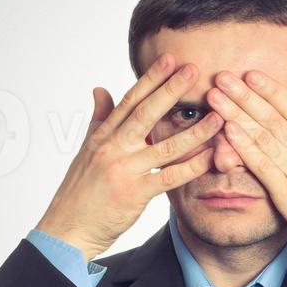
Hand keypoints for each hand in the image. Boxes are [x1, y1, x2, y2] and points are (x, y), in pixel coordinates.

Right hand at [35, 54, 222, 260]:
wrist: (69, 227)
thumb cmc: (80, 192)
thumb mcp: (86, 151)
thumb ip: (100, 119)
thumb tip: (101, 89)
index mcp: (103, 136)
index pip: (129, 101)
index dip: (150, 79)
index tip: (168, 59)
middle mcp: (113, 148)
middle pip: (146, 113)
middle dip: (171, 90)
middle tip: (193, 70)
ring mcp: (124, 170)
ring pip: (164, 146)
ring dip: (193, 131)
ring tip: (217, 116)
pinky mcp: (135, 194)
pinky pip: (169, 177)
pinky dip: (192, 167)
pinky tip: (210, 157)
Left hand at [207, 70, 286, 257]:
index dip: (270, 89)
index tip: (250, 74)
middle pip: (271, 117)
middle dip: (244, 95)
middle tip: (221, 76)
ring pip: (262, 137)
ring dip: (236, 115)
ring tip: (215, 98)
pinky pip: (262, 166)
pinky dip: (244, 147)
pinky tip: (227, 131)